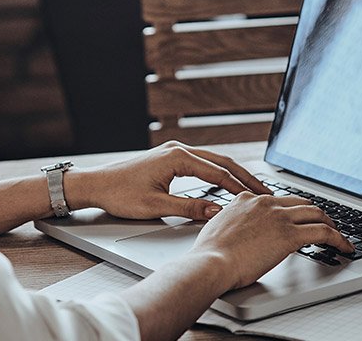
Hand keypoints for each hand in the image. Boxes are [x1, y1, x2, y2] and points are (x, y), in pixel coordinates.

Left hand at [72, 140, 272, 220]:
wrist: (96, 185)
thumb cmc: (120, 194)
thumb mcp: (156, 206)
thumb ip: (190, 208)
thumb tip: (218, 211)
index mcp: (177, 158)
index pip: (218, 173)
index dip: (241, 187)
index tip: (258, 198)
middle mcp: (178, 150)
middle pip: (221, 162)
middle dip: (244, 177)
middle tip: (265, 191)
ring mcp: (174, 152)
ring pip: (213, 161)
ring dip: (233, 174)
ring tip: (252, 187)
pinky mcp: (170, 158)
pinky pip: (202, 163)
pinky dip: (218, 172)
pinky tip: (227, 182)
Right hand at [192, 193, 353, 288]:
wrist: (211, 262)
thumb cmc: (210, 253)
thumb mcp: (219, 227)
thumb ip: (234, 224)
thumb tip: (239, 233)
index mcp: (247, 199)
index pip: (279, 199)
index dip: (292, 210)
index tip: (298, 218)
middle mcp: (265, 202)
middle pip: (301, 202)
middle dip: (315, 213)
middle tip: (324, 225)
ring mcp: (278, 217)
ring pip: (316, 213)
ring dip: (331, 224)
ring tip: (337, 236)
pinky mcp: (289, 235)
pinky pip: (323, 232)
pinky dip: (338, 239)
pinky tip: (344, 247)